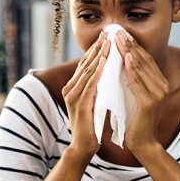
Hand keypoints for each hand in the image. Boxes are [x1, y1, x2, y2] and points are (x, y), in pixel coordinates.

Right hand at [62, 31, 109, 159]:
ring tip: (108, 43)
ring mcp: (73, 97)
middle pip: (85, 63)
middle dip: (97, 47)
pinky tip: (105, 64)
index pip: (86, 64)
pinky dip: (97, 73)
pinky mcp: (80, 106)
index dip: (97, 49)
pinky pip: (90, 85)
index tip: (108, 36)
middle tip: (108, 32)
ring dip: (98, 56)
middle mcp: (70, 89)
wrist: (84, 147)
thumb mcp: (95, 102)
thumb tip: (108, 74)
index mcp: (74, 87)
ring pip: (87, 71)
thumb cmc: (92, 126)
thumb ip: (97, 88)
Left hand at [115, 30, 168, 157]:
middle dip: (130, 44)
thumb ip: (133, 81)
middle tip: (118, 30)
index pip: (145, 59)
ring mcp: (158, 94)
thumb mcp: (134, 96)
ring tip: (118, 39)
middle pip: (144, 60)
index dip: (133, 45)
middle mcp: (161, 86)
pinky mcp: (150, 102)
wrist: (142, 143)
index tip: (120, 33)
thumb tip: (122, 62)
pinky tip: (126, 58)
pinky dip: (132, 69)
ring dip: (129, 52)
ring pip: (141, 68)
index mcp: (159, 83)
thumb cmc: (135, 120)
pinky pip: (139, 82)